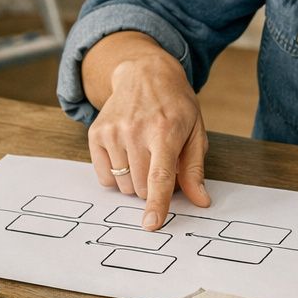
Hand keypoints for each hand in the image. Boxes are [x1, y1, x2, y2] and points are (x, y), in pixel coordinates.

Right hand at [86, 50, 210, 229]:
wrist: (144, 73)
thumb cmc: (175, 105)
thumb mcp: (195, 131)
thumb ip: (195, 169)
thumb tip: (201, 200)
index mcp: (165, 131)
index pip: (160, 176)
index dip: (157, 203)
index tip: (151, 224)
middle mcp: (136, 131)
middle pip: (142, 187)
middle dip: (154, 186)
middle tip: (160, 162)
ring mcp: (113, 132)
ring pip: (123, 185)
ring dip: (135, 181)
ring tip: (144, 155)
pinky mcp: (96, 133)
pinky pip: (104, 177)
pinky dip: (116, 175)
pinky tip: (126, 154)